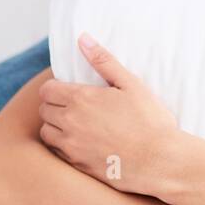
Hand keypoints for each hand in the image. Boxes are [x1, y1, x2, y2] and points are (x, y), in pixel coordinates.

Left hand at [38, 34, 177, 193]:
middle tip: (75, 107)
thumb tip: (83, 39)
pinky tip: (82, 143)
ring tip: (75, 125)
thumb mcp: (130, 84)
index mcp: (80, 99)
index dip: (55, 88)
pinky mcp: (77, 165)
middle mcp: (70, 122)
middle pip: (44, 110)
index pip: (46, 90)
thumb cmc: (149, 120)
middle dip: (55, 106)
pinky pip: (57, 152)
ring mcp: (71, 146)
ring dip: (55, 126)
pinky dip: (63, 145)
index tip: (69, 91)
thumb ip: (104, 61)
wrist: (160, 161)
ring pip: (46, 132)